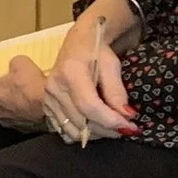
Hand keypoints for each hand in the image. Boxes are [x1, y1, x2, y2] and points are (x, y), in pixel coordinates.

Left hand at [0, 55, 50, 131]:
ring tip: (26, 93)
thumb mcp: (21, 62)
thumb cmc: (31, 86)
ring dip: (12, 102)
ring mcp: (5, 122)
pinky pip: (18, 118)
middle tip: (14, 82)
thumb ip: (13, 64)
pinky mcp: (20, 129)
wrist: (51, 107)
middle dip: (1, 90)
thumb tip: (15, 66)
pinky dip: (23, 112)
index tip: (1, 73)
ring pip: (5, 109)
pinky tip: (33, 104)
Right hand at [42, 21, 137, 143]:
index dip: (111, 121)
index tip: (130, 127)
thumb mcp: (111, 65)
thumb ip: (117, 92)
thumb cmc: (96, 51)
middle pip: (82, 122)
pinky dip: (84, 134)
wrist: (78, 44)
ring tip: (113, 126)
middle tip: (127, 127)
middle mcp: (54, 88)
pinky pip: (66, 131)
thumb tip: (126, 116)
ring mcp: (47, 100)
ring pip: (74, 131)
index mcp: (70, 72)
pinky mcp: (46, 108)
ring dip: (97, 134)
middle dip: (109, 129)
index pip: (89, 106)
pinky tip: (96, 125)